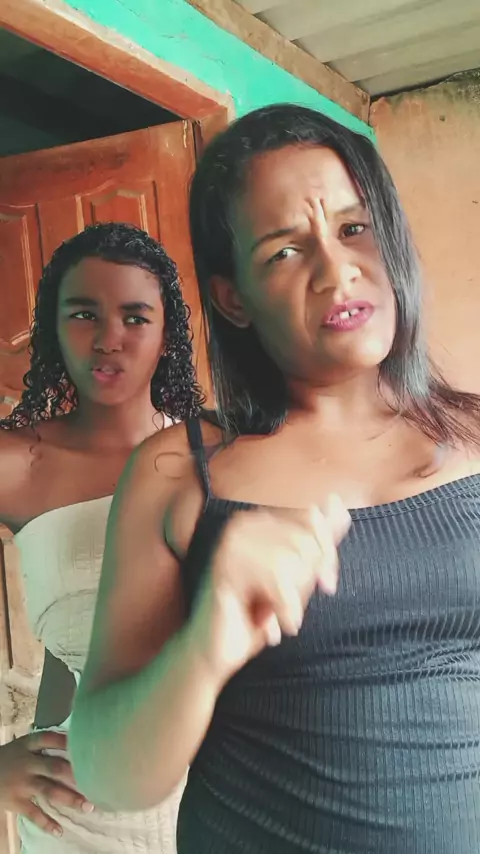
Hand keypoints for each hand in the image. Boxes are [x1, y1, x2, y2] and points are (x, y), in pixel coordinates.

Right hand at [0, 731, 93, 836]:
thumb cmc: (8, 759)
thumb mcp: (22, 746)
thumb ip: (43, 746)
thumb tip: (73, 743)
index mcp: (28, 745)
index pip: (49, 739)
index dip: (67, 742)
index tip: (87, 745)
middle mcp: (27, 763)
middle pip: (55, 767)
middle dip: (76, 775)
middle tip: (96, 782)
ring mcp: (22, 783)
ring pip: (49, 790)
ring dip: (69, 799)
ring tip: (87, 806)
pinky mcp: (15, 801)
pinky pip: (33, 813)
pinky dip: (46, 823)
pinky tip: (60, 831)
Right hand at [191, 493, 350, 685]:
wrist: (216, 651)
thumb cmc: (256, 614)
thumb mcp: (296, 576)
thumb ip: (316, 541)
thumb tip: (338, 502)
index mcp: (258, 520)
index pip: (311, 518)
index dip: (326, 553)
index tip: (327, 584)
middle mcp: (241, 524)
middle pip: (304, 540)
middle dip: (308, 579)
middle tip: (293, 607)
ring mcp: (230, 545)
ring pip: (291, 560)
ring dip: (293, 597)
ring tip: (280, 616)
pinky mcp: (224, 569)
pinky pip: (275, 577)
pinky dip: (283, 607)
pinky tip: (274, 626)